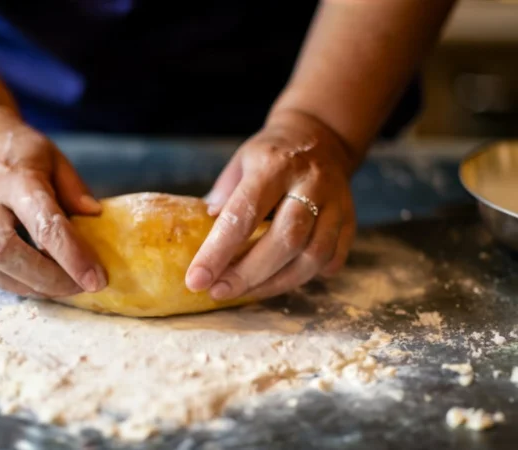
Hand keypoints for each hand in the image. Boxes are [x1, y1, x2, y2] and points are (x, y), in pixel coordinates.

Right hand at [0, 106, 106, 297]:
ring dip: (31, 286)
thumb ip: (75, 190)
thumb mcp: (55, 160)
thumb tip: (96, 219)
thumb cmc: (20, 153)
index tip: (97, 280)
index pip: (44, 223)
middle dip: (49, 279)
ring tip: (60, 284)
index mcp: (13, 178)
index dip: (72, 256)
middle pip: (8, 252)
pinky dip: (12, 283)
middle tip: (79, 287)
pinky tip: (32, 278)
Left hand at [185, 110, 356, 300]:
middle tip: (219, 291)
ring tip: (245, 292)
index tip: (197, 279)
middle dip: (248, 274)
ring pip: (312, 256)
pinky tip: (278, 281)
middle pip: (285, 240)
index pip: (244, 213)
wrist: (319, 137)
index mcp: (274, 165)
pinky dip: (304, 278)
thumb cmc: (268, 157)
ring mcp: (336, 203)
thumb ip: (223, 199)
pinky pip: (331, 260)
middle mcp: (310, 183)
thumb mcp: (238, 165)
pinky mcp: (350, 221)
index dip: (219, 251)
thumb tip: (199, 241)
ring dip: (275, 283)